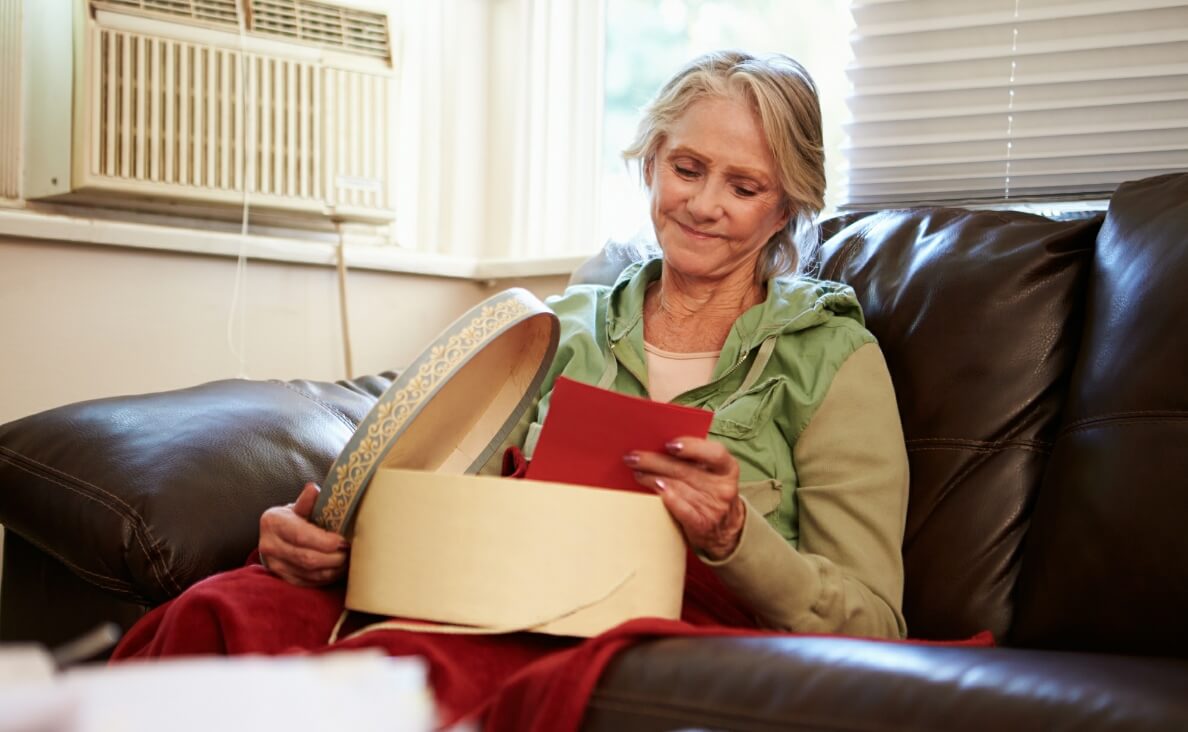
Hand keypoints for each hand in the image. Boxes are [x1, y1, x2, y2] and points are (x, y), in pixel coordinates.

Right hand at [258, 482, 349, 585]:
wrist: (274, 535)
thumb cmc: (293, 517)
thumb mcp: (298, 506)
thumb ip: (307, 501)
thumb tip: (313, 489)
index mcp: (273, 522)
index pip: (301, 536)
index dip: (325, 541)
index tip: (344, 541)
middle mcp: (270, 545)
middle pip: (307, 558)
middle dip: (333, 557)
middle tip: (350, 551)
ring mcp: (275, 564)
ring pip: (309, 573)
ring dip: (333, 569)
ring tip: (347, 559)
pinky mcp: (282, 578)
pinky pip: (308, 581)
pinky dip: (327, 577)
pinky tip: (338, 569)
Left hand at [625, 437, 745, 559]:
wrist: (724, 530)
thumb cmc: (710, 492)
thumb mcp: (711, 473)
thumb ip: (693, 459)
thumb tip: (658, 444)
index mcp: (727, 468)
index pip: (715, 453)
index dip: (692, 447)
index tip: (669, 444)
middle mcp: (723, 487)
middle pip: (686, 470)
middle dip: (655, 462)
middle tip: (634, 457)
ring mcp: (714, 507)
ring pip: (679, 488)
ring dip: (653, 478)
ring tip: (637, 472)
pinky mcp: (702, 524)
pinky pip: (683, 510)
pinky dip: (668, 499)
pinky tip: (655, 489)